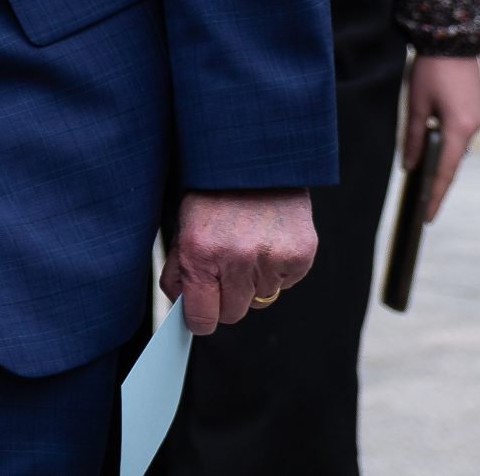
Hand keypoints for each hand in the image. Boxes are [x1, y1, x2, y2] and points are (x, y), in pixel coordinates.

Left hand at [162, 189, 316, 334]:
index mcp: (200, 253)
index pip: (203, 318)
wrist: (255, 160)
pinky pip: (285, 283)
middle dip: (227, 299)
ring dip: (253, 281)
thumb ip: (180, 271)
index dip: (201, 319)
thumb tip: (183, 309)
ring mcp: (271, 258)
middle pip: (233, 313)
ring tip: (249, 244)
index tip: (202, 316)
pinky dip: (277, 269)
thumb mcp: (184, 227)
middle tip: (225, 271)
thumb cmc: (213, 195)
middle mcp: (236, 259)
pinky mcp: (300, 255)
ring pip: (261, 298)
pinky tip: (269, 240)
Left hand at [403, 53, 479, 220]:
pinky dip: (446, 146)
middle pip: (453, 162)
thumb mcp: (415, 104)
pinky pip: (458, 135)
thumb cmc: (431, 70)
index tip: (428, 214)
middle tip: (423, 206)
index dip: (436, 194)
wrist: (453, 40)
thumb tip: (411, 165)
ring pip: (455, 148)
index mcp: (459, 129)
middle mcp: (473, 128)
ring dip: (442, 163)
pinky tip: (433, 152)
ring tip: (425, 184)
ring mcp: (476, 119)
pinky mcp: (473, 111)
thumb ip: (414, 137)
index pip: (446, 170)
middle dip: (438, 183)